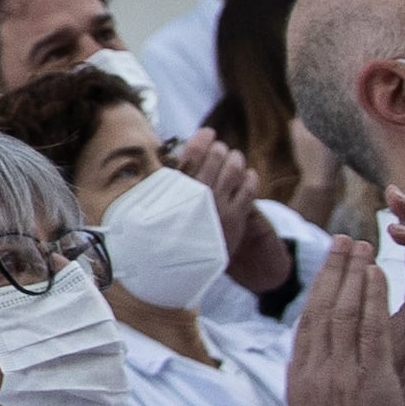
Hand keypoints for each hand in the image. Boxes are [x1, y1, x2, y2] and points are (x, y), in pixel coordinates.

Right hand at [174, 131, 292, 295]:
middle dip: (220, 149)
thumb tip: (170, 162)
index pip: (190, 154)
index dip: (201, 139)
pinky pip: (248, 189)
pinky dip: (250, 178)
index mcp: (176, 191)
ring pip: (233, 169)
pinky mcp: (236, 217)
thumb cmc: (165, 239)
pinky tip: (248, 175)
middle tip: (221, 149)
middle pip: (215, 158)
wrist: (183, 272)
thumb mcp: (155, 212)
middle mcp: (198, 195)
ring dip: (236, 159)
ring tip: (235, 158)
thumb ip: (161, 187)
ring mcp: (218, 205)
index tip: (208, 133)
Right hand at [275, 234, 404, 405]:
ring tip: (364, 246)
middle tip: (344, 240)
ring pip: (347, 309)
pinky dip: (376, 296)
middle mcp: (315, 371)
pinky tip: (381, 274)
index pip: (306, 324)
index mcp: (298, 382)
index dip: (317, 290)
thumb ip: (314, 386)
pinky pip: (374, 327)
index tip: (328, 268)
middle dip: (334, 269)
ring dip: (356, 273)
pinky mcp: (373, 380)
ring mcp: (343, 374)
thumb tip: (315, 363)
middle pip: (322, 307)